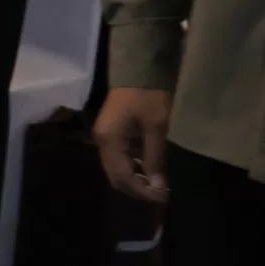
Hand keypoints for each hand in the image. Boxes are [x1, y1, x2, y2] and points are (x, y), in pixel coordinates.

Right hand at [94, 87, 172, 204]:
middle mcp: (101, 140)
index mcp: (109, 140)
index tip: (163, 197)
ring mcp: (104, 135)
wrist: (139, 67)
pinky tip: (147, 169)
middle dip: (136, 188)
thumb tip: (157, 186)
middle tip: (160, 194)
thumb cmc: (148, 96)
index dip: (142, 190)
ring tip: (156, 184)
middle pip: (114, 175)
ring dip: (133, 178)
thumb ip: (154, 157)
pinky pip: (117, 157)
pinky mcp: (110, 131)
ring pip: (115, 167)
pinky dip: (131, 167)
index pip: (122, 176)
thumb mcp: (156, 127)